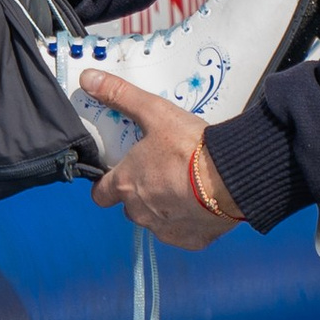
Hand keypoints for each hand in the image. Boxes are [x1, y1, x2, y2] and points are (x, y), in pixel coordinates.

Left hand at [85, 86, 244, 249]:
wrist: (231, 178)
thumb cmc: (189, 147)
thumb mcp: (154, 113)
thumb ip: (120, 96)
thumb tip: (88, 78)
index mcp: (126, 184)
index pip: (100, 194)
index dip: (107, 184)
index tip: (118, 175)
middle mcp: (139, 212)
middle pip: (130, 206)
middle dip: (141, 192)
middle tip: (161, 171)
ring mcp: (165, 229)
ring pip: (155, 220)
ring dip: (164, 207)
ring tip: (185, 184)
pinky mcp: (191, 241)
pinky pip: (182, 232)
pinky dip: (188, 220)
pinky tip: (201, 202)